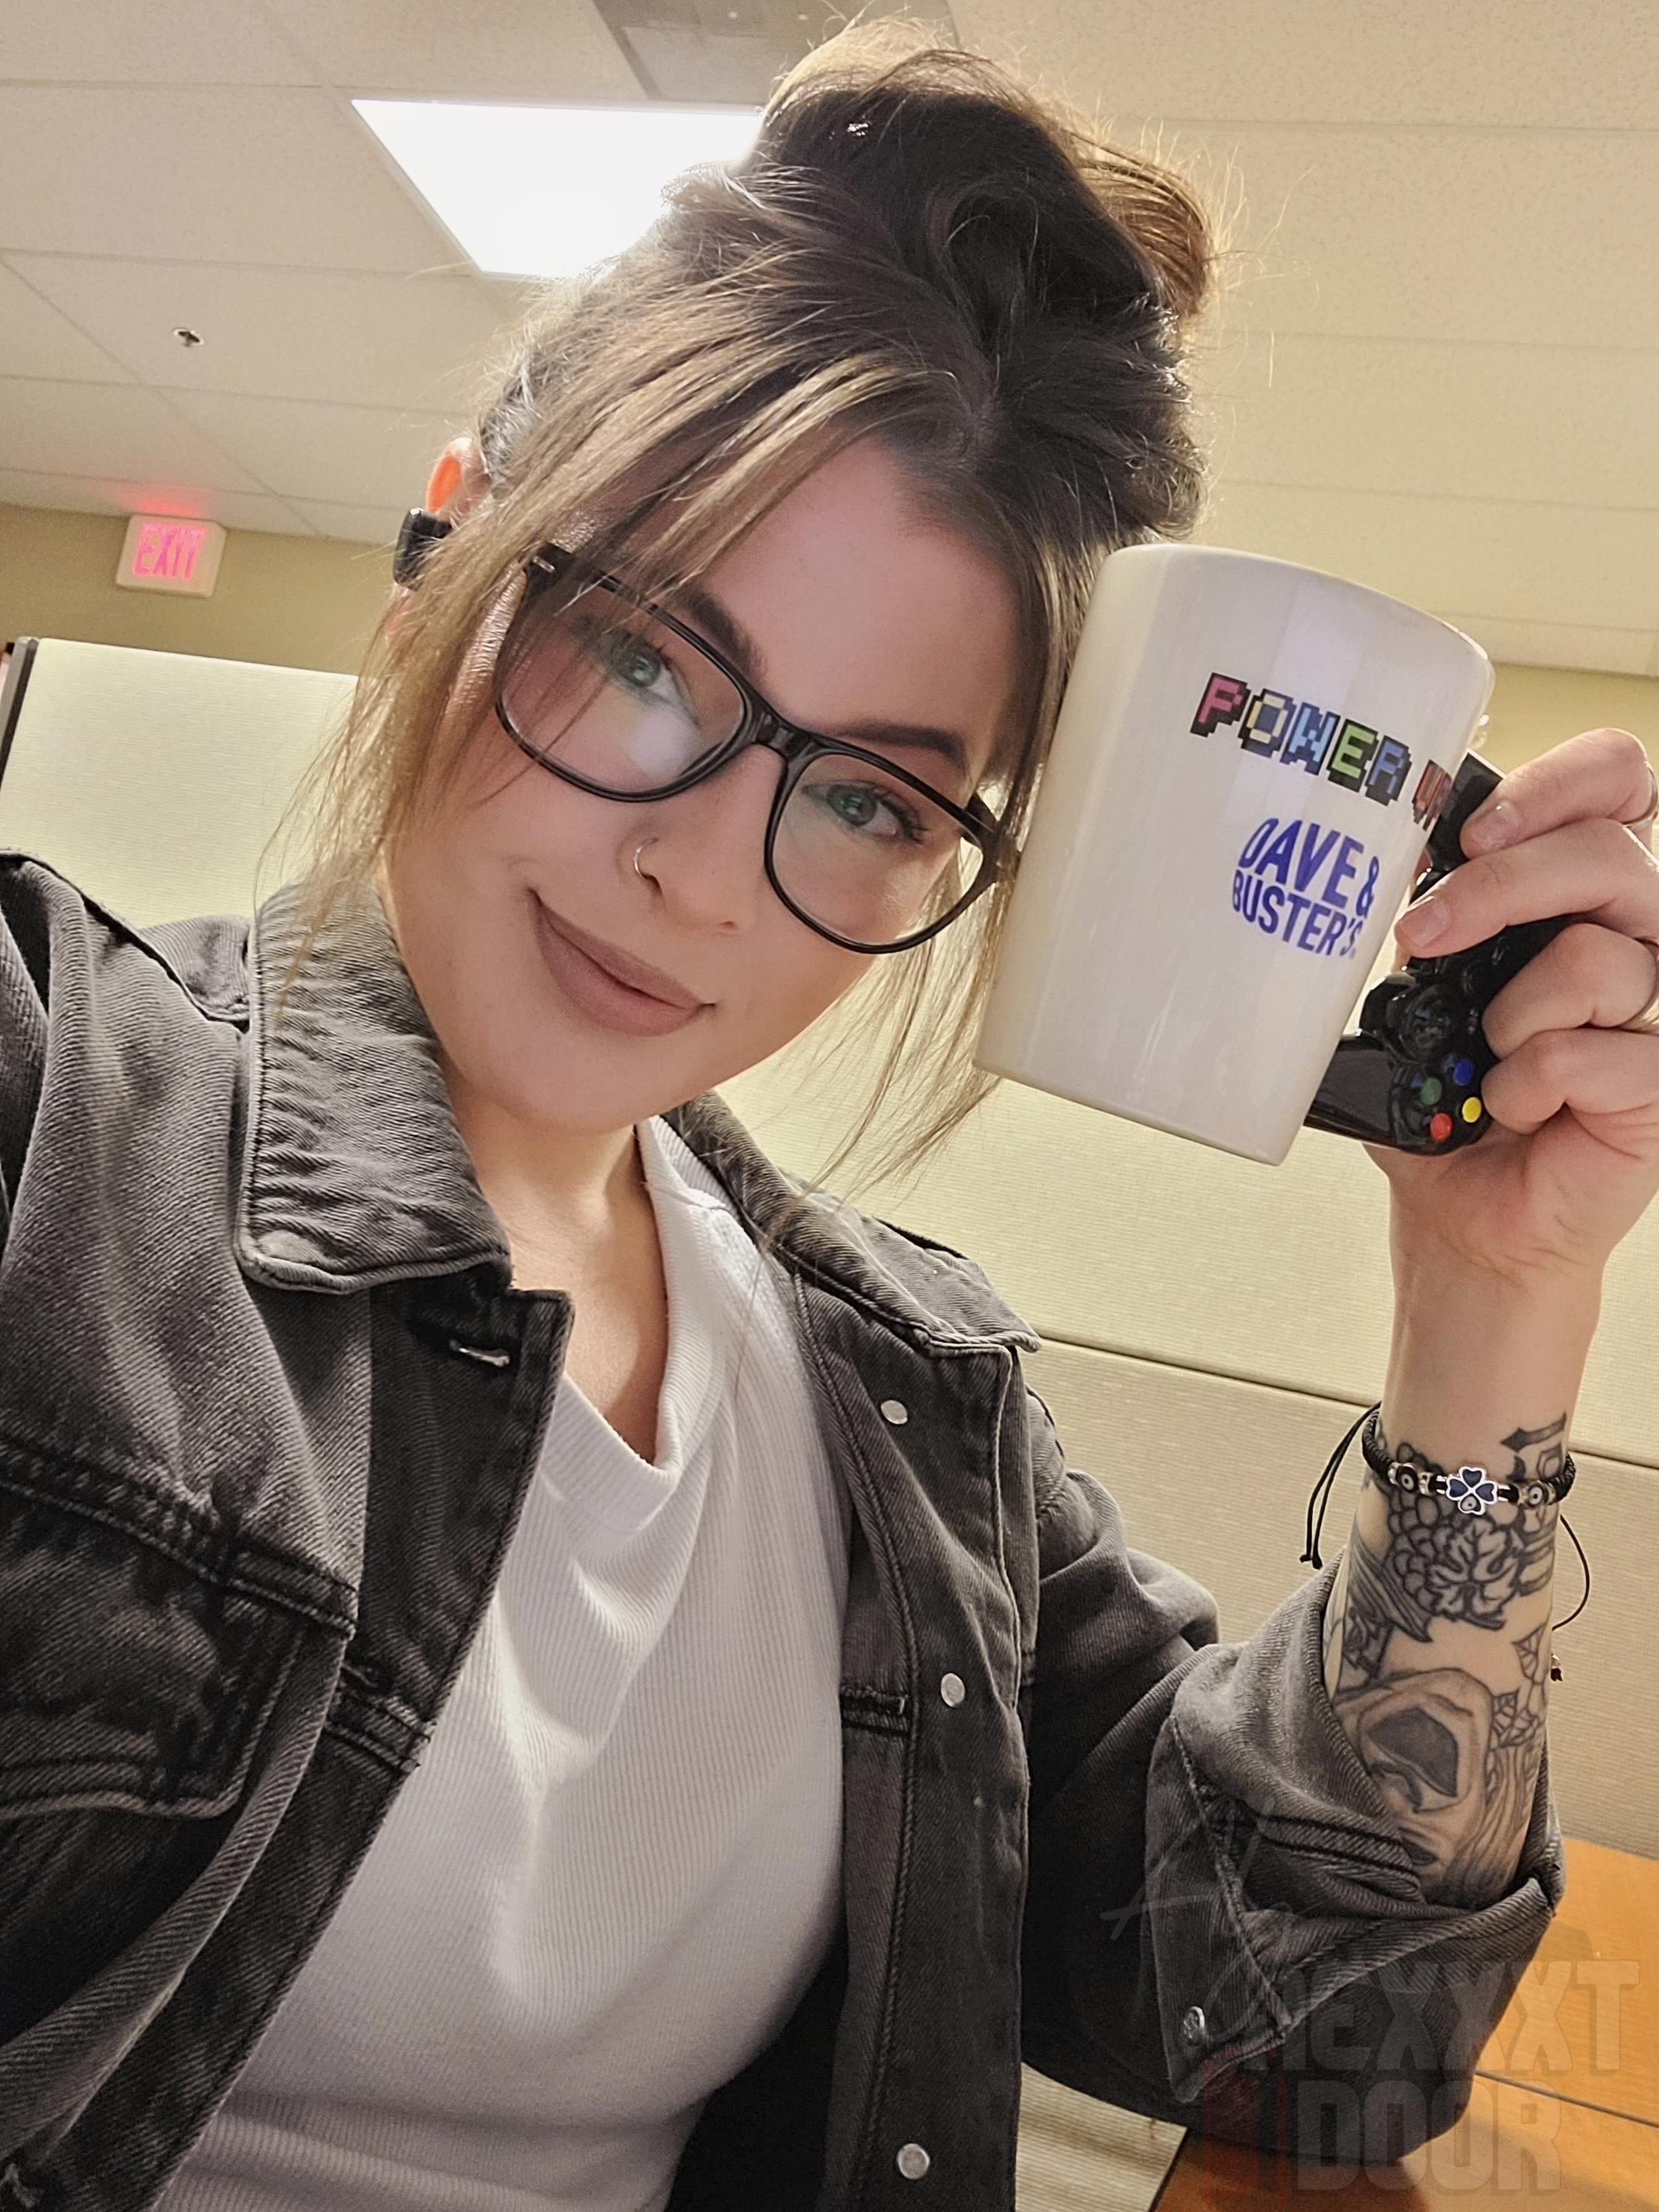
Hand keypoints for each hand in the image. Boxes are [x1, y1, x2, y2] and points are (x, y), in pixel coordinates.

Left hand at [1368, 726, 1658, 1289]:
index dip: (1562, 782)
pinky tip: (1515, 1106)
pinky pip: (1588, 1051)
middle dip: (1500, 888)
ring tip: (1488, 1055)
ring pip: (1597, 955)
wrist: (1461, 1213)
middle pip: (1610, 852)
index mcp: (1584, 893)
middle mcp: (1637, 937)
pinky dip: (1525, 1083)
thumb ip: (1440, 915)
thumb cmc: (1448, 1097)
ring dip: (1510, 1011)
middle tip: (1426, 938)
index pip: (1620, 780)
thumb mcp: (1425, 987)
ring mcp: (1657, 1010)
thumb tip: (1399, 850)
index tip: (1476, 830)